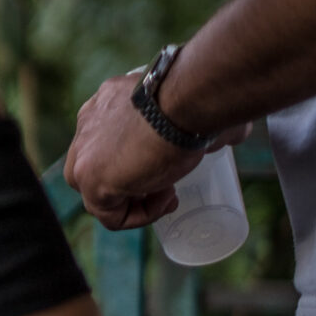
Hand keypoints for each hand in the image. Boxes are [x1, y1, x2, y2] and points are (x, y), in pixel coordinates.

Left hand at [64, 73, 246, 230]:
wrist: (186, 100)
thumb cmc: (197, 99)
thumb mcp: (189, 107)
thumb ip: (192, 121)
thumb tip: (232, 134)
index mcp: (106, 103)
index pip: (107, 142)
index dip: (137, 160)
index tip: (168, 163)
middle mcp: (87, 125)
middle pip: (97, 168)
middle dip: (132, 184)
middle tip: (167, 185)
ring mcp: (84, 153)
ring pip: (99, 195)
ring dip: (137, 202)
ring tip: (170, 193)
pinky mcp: (91, 179)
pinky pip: (108, 214)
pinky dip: (139, 216)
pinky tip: (166, 198)